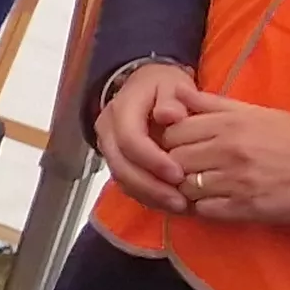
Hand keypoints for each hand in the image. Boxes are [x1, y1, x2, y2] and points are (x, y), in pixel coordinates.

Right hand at [94, 60, 199, 212]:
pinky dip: (148, 198)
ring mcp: (110, 149)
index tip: (178, 174)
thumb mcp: (172, 83)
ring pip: (123, 180)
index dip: (152, 160)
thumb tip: (169, 115)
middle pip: (122, 166)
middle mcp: (108, 131)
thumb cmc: (162, 86)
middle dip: (151, 187)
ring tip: (180, 206)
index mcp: (121, 109)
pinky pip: (128, 185)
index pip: (130, 139)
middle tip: (180, 200)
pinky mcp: (118, 163)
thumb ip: (172, 98)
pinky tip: (171, 204)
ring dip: (150, 197)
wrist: (146, 86)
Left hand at [161, 92, 289, 225]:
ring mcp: (235, 182)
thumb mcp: (256, 112)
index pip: (173, 132)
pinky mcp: (244, 209)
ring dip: (187, 188)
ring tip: (200, 186)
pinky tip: (213, 201)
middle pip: (174, 160)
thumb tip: (177, 93)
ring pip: (185, 187)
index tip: (181, 145)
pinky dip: (202, 207)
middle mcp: (228, 151)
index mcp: (230, 123)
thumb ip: (213, 105)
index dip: (171, 140)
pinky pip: (204, 211)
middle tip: (187, 168)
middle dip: (175, 165)